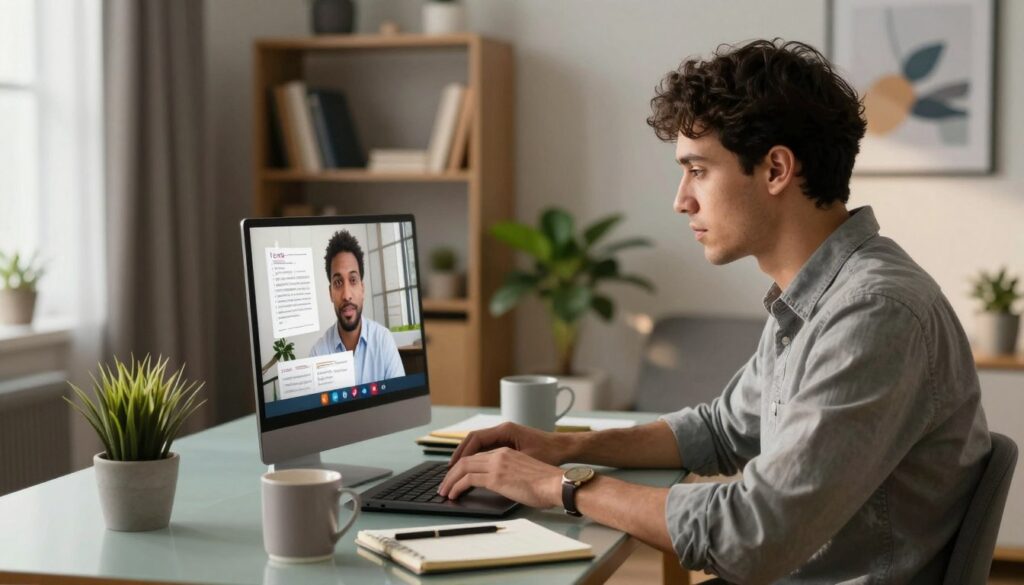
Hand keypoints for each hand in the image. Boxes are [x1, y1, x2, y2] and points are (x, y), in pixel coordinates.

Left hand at [438, 447, 563, 507]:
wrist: (556, 483)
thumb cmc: (547, 483)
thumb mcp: (525, 473)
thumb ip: (510, 475)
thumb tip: (503, 487)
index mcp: (507, 452)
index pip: (478, 456)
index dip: (464, 466)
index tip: (456, 477)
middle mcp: (500, 454)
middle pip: (467, 460)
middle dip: (452, 473)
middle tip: (444, 485)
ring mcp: (497, 464)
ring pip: (463, 468)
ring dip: (450, 480)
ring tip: (444, 492)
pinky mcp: (496, 477)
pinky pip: (468, 479)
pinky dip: (457, 486)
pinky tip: (453, 494)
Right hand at [448, 422, 569, 467]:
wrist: (564, 448)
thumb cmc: (550, 453)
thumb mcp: (526, 459)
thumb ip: (504, 465)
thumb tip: (482, 473)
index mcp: (505, 431)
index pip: (475, 439)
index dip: (461, 454)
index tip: (452, 467)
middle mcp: (503, 431)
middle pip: (473, 441)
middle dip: (459, 457)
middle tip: (448, 473)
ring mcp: (505, 437)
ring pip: (478, 446)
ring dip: (466, 458)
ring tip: (454, 473)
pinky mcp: (508, 444)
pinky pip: (486, 450)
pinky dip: (476, 459)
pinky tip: (471, 470)